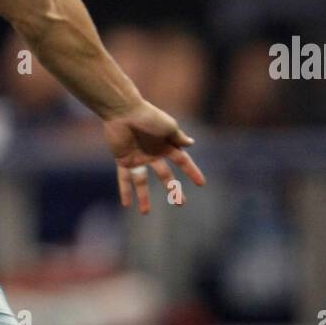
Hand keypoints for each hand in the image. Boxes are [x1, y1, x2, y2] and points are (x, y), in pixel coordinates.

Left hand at [102, 99, 205, 214]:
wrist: (124, 112)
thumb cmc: (148, 116)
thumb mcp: (168, 126)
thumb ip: (178, 137)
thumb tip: (191, 143)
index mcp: (167, 144)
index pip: (183, 161)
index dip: (193, 172)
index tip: (202, 184)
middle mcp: (153, 153)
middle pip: (166, 175)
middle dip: (173, 189)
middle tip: (181, 203)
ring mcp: (138, 158)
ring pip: (143, 182)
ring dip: (144, 197)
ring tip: (146, 212)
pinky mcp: (124, 160)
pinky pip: (125, 179)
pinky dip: (125, 191)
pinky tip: (126, 205)